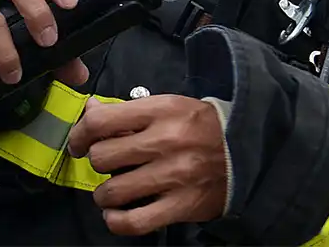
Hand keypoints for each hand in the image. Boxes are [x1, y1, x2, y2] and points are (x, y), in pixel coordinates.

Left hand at [66, 95, 228, 235]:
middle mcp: (165, 142)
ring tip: (112, 191)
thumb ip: (127, 110)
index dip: (79, 134)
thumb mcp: (168, 106)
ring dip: (104, 194)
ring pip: (112, 191)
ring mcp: (173, 176)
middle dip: (96, 162)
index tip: (80, 142)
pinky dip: (116, 221)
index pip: (100, 122)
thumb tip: (90, 109)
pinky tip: (116, 214)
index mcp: (160, 111)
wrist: (249, 150)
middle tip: (104, 165)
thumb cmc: (202, 127)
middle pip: (101, 157)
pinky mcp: (182, 205)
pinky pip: (134, 222)